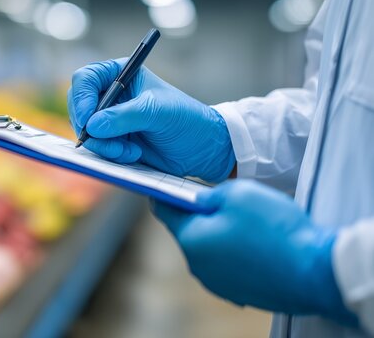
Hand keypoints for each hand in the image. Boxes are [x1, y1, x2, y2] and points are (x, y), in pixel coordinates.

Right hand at [67, 58, 235, 182]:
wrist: (203, 149)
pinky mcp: (114, 141)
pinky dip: (109, 154)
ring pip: (86, 131)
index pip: (86, 79)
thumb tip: (92, 125)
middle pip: (79, 106)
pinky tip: (132, 155)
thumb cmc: (187, 120)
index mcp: (122, 74)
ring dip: (103, 145)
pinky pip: (97, 148)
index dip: (81, 98)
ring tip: (129, 152)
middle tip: (101, 140)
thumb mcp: (157, 112)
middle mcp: (113, 95)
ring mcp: (111, 119)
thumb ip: (123, 117)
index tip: (88, 119)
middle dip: (88, 126)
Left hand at [152, 180, 356, 325]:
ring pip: (211, 250)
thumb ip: (210, 194)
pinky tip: (260, 244)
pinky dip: (238, 254)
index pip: (165, 212)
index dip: (165, 195)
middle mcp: (197, 266)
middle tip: (224, 200)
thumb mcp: (238, 193)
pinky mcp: (238, 293)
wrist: (314, 272)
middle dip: (202, 215)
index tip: (167, 185)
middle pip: (190, 232)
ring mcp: (217, 283)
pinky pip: (229, 266)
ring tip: (249, 224)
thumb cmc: (274, 229)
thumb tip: (200, 201)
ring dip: (222, 235)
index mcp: (191, 240)